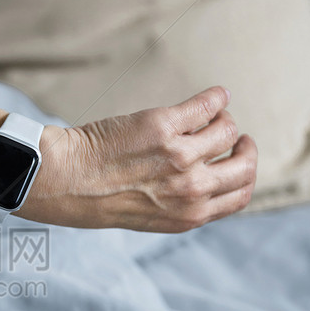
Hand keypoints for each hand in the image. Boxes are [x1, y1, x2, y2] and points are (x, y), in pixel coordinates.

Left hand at [23, 86, 257, 232]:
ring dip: (222, 118)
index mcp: (189, 215)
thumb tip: (208, 181)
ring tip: (206, 114)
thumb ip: (183, 204)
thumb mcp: (151, 215)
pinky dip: (215, 97)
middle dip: (245, 147)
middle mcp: (190, 189)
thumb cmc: (100, 196)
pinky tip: (213, 95)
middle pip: (244, 165)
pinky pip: (206, 105)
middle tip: (234, 133)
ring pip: (226, 129)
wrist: (64, 179)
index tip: (237, 158)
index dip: (245, 174)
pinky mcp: (164, 126)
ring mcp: (179, 157)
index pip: (241, 195)